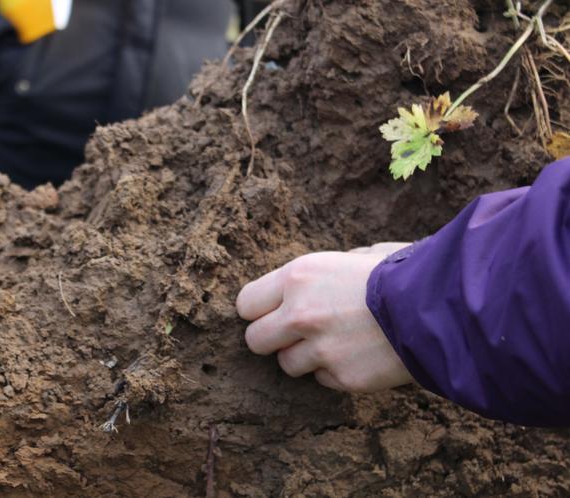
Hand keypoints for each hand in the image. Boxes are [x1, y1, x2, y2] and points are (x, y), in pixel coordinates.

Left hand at [236, 244, 413, 392]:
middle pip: (255, 340)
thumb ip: (324, 273)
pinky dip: (335, 372)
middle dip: (273, 339)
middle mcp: (300, 314)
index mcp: (298, 277)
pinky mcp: (342, 377)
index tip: (271, 313)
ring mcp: (320, 349)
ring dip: (305, 357)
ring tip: (337, 342)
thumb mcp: (356, 256)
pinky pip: (322, 380)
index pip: (246, 304)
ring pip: (286, 365)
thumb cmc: (402, 273)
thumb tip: (313, 282)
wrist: (442, 306)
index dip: (258, 310)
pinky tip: (359, 355)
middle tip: (295, 334)